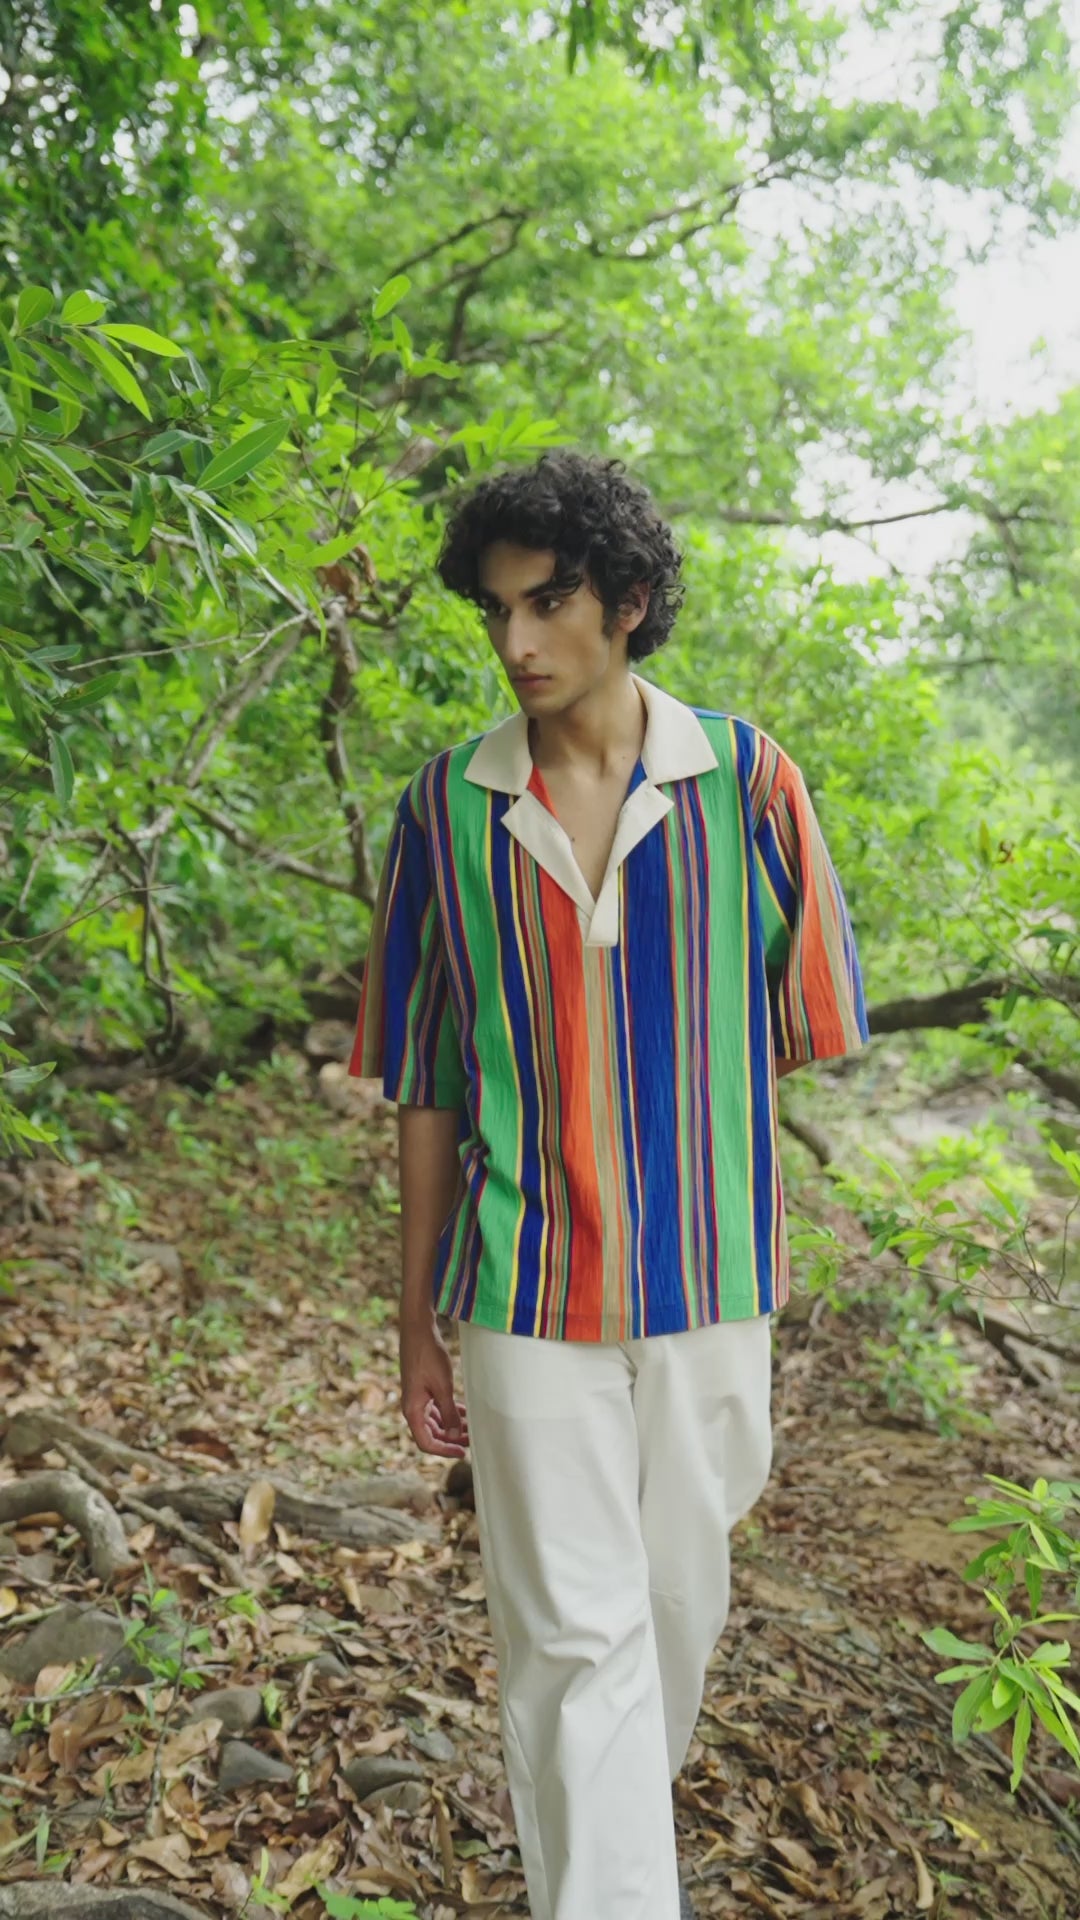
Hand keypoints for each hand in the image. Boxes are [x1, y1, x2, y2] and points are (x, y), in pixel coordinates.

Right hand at [399, 1315, 469, 1457]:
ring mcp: (417, 1398)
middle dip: (451, 1440)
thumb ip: (448, 1413)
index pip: (426, 1442)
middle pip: (431, 1434)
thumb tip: (453, 1437)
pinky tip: (464, 1412)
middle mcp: (412, 1407)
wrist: (418, 1330)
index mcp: (412, 1410)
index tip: (463, 1453)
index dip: (444, 1451)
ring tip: (471, 1428)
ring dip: (452, 1426)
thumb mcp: (443, 1386)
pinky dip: (449, 1413)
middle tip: (472, 1441)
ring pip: (435, 1422)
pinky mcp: (423, 1389)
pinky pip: (436, 1409)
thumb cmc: (428, 1356)